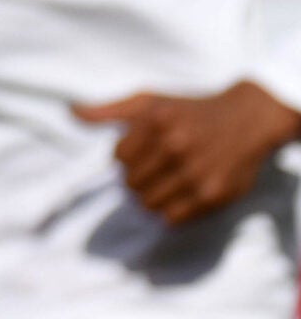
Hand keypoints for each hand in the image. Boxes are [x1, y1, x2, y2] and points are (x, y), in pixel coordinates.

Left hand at [72, 81, 300, 226]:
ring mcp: (195, 173)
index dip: (127, 158)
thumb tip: (72, 112)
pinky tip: (179, 195)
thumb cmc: (190, 110)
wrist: (247, 119)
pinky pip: (172, 218)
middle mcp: (175, 148)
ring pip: (148, 204)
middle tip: (153, 171)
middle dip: (136, 180)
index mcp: (156, 122)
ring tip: (164, 184)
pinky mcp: (213, 196)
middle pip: (130, 184)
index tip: (141, 154)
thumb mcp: (151, 100)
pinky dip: (170, 211)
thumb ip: (110, 109)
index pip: (118, 158)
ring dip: (150, 198)